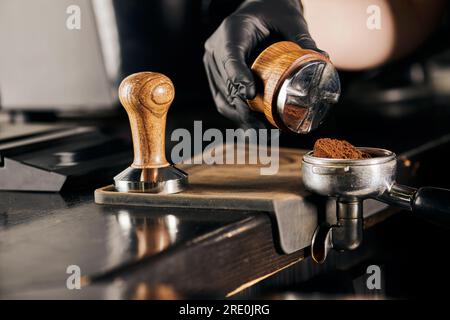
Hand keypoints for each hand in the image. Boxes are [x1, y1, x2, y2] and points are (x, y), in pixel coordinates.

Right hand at [203, 0, 321, 128]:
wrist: (257, 11)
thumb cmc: (273, 12)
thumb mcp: (290, 20)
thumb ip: (302, 37)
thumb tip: (322, 58)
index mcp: (232, 30)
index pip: (231, 56)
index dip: (238, 76)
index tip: (250, 94)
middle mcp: (216, 48)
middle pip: (226, 83)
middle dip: (243, 108)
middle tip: (262, 125)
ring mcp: (213, 63)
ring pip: (222, 97)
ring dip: (239, 117)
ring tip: (260, 131)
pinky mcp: (216, 76)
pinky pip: (222, 99)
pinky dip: (237, 114)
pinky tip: (252, 126)